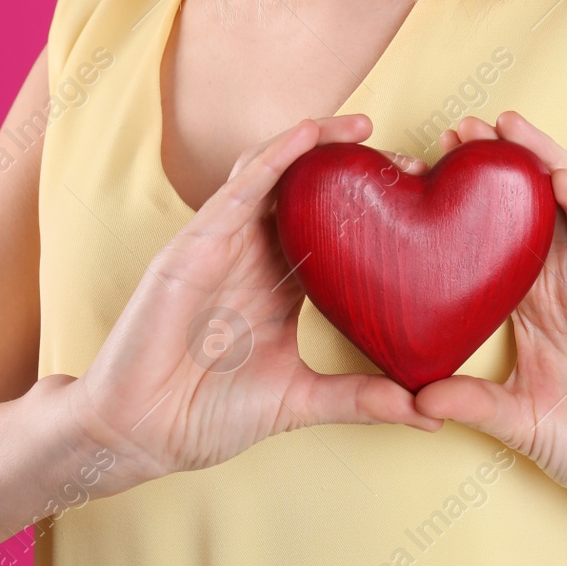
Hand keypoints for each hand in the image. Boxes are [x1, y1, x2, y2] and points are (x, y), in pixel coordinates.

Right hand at [65, 114, 439, 486]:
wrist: (139, 436)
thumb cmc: (204, 416)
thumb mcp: (300, 402)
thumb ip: (360, 399)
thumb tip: (428, 414)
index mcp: (279, 286)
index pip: (332, 230)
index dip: (375, 210)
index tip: (423, 199)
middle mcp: (252, 257)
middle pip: (307, 193)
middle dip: (355, 171)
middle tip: (410, 162)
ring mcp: (220, 247)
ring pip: (272, 175)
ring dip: (317, 147)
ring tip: (364, 129)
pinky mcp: (193, 248)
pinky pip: (237, 191)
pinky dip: (273, 158)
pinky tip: (307, 135)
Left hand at [414, 112, 566, 534]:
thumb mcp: (516, 422)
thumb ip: (470, 404)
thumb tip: (413, 398)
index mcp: (538, 305)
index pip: (500, 237)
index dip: (467, 200)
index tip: (426, 163)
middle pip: (534, 207)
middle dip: (501, 163)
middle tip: (459, 126)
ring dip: (543, 164)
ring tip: (507, 128)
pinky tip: (561, 178)